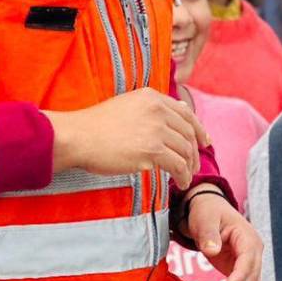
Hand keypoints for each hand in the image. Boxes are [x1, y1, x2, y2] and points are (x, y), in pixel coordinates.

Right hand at [46, 88, 210, 189]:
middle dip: (195, 151)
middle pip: (188, 133)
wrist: (76, 137)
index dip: (198, 129)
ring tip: (187, 177)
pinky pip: (177, 165)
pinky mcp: (152, 150)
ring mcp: (156, 129)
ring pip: (185, 150)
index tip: (205, 142)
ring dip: (189, 166)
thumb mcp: (128, 106)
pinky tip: (180, 183)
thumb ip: (153, 109)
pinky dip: (183, 176)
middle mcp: (158, 110)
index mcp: (152, 97)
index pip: (185, 113)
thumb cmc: (95, 126)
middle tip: (195, 165)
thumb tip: (178, 110)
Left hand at [183, 187, 263, 280]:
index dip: (239, 276)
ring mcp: (250, 263)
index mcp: (248, 237)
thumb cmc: (207, 213)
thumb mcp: (205, 219)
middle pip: (251, 278)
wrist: (209, 211)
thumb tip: (212, 249)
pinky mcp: (242, 272)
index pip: (248, 260)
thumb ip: (208, 234)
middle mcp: (254, 252)